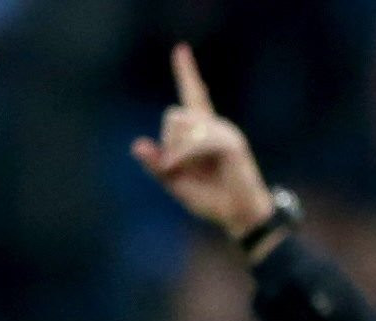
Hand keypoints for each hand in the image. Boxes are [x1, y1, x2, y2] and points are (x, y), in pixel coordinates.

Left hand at [131, 45, 273, 238]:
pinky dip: (183, 156)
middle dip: (168, 143)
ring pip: (182, 125)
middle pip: (174, 116)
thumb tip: (136, 145)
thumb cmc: (210, 199)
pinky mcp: (230, 142)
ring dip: (175, 152)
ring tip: (182, 171)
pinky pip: (195, 140)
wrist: (239, 216)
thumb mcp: (175, 182)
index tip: (181, 49)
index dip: (186, 72)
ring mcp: (223, 131)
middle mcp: (213, 126)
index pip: (193, 94)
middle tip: (174, 168)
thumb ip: (156, 164)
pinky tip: (184, 169)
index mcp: (201, 131)